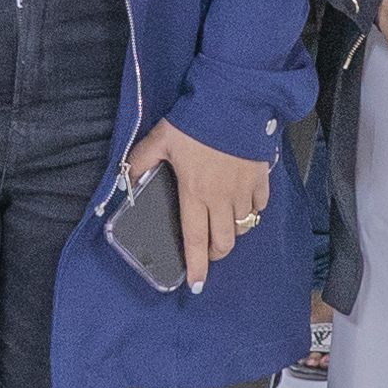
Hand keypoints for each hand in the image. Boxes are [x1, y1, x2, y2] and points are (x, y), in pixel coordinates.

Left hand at [121, 118, 273, 293]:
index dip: (197, 266)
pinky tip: (243, 204)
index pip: (195, 239)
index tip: (197, 286)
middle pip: (223, 242)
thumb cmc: (194, 122)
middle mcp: (221, 199)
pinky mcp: (262, 178)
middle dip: (215, 253)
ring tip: (222, 224)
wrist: (233, 101)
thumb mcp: (159, 139)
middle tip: (207, 251)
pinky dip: (251, 211)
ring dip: (231, 231)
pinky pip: (259, 206)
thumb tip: (125, 179)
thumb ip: (140, 161)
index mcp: (195, 194)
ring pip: (242, 226)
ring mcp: (244, 190)